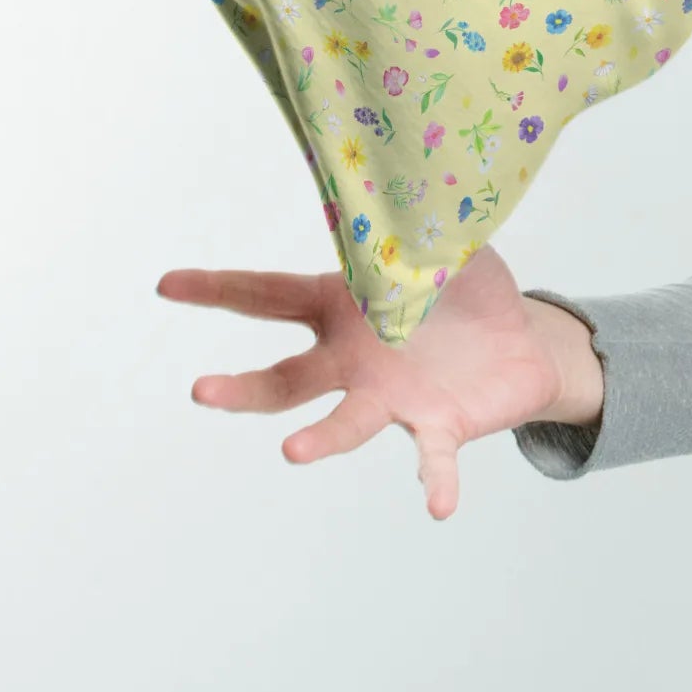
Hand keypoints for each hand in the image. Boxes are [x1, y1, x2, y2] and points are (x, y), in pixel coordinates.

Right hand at [154, 244, 562, 520]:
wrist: (523, 343)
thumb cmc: (470, 290)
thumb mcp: (447, 245)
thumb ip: (421, 223)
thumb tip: (407, 185)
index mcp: (343, 306)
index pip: (269, 296)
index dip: (218, 290)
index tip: (168, 285)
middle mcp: (355, 360)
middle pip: (287, 380)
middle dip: (243, 389)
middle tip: (201, 391)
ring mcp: (392, 398)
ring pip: (346, 423)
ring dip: (320, 440)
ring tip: (292, 453)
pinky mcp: (439, 425)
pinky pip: (433, 456)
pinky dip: (435, 479)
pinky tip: (439, 505)